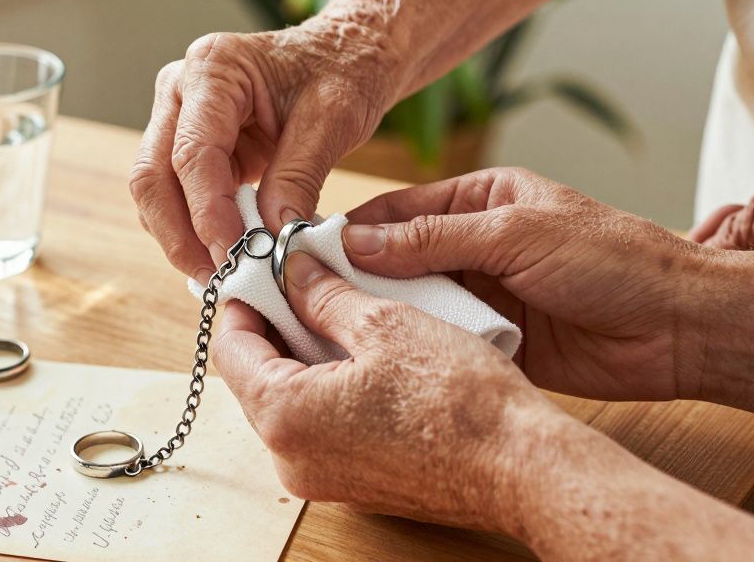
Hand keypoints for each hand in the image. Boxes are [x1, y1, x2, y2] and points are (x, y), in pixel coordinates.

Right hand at [129, 20, 395, 282]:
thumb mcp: (334, 118)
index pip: (192, 152)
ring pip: (156, 192)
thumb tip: (273, 233)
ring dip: (181, 238)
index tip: (233, 253)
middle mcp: (180, 90)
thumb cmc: (343, 70)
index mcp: (213, 69)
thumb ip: (299, 174)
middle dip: (180, 234)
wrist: (345, 54)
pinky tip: (223, 254)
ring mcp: (178, 118)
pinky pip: (177, 196)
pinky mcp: (190, 146)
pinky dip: (193, 230)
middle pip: (152, 174)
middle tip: (218, 277)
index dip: (206, 210)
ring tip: (224, 273)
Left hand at [213, 251, 571, 531]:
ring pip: (289, 402)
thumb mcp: (385, 324)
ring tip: (334, 309)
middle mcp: (291, 459)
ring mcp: (322, 478)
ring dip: (302, 355)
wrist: (521, 467)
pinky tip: (358, 353)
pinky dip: (327, 387)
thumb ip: (325, 295)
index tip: (261, 272)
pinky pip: (320, 427)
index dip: (245, 302)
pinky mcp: (354, 484)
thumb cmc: (460, 400)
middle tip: (299, 281)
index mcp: (285, 417)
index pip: (232, 349)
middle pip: (255, 378)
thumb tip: (295, 269)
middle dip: (274, 326)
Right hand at [339, 167, 714, 401]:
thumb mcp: (515, 233)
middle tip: (303, 295)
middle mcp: (475, 245)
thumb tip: (358, 242)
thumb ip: (434, 237)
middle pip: (397, 258)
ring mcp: (483, 294)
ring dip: (383, 313)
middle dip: (356, 275)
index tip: (303, 249)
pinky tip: (380, 357)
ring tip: (329, 328)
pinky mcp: (494, 340)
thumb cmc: (612, 259)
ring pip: (414, 303)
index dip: (352, 229)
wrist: (679, 327)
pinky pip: (441, 340)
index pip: (398, 210)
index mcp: (481, 199)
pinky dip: (415, 347)